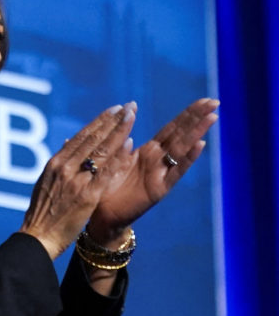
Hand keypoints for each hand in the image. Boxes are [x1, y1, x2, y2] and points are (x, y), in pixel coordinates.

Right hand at [20, 102, 137, 258]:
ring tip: (131, 117)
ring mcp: (76, 181)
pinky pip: (106, 173)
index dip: (99, 122)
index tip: (114, 110)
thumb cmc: (42, 213)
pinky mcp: (87, 196)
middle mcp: (65, 167)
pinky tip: (129, 144)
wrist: (38, 237)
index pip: (81, 137)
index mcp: (55, 163)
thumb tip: (67, 143)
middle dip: (112, 120)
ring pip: (100, 151)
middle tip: (128, 106)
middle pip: (92, 138)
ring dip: (118, 132)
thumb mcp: (45, 183)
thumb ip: (59, 164)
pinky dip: (118, 157)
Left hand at [87, 98, 218, 244]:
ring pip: (181, 149)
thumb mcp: (113, 158)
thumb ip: (120, 140)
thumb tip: (123, 114)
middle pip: (180, 135)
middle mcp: (157, 161)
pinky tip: (199, 146)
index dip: (186, 115)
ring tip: (212, 117)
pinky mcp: (158, 189)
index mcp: (147, 152)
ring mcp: (160, 174)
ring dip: (196, 133)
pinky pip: (175, 172)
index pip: (171, 129)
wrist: (101, 215)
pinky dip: (187, 158)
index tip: (203, 100)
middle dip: (196, 118)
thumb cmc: (105, 186)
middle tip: (215, 101)